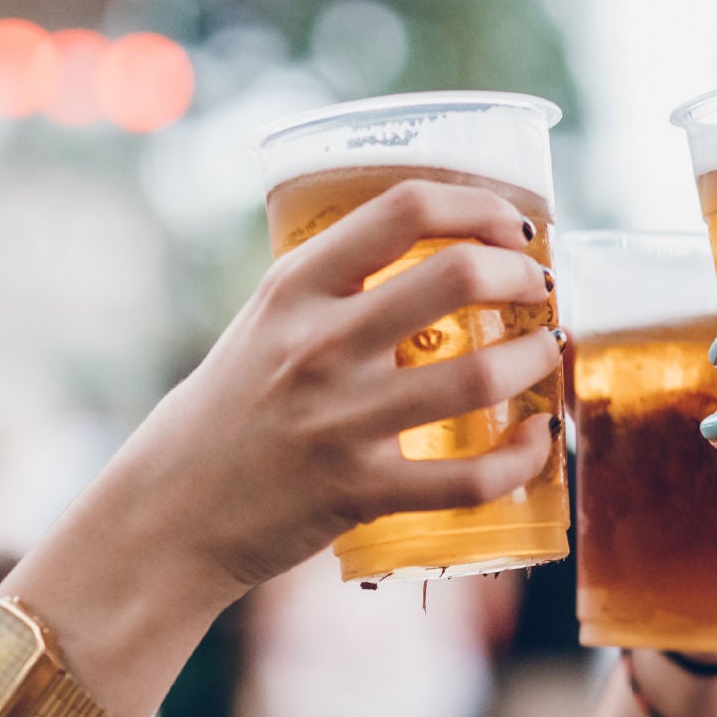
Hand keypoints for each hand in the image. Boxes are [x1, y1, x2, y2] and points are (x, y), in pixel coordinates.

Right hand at [123, 180, 560, 588]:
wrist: (170, 512)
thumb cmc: (228, 411)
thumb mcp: (264, 322)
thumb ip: (334, 286)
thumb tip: (437, 255)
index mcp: (295, 287)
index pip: (403, 209)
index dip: (477, 205)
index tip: (510, 226)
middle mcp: (320, 344)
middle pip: (459, 277)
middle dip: (523, 277)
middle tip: (539, 290)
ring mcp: (342, 420)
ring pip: (481, 375)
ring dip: (537, 359)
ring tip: (545, 353)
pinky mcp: (361, 492)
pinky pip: (472, 477)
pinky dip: (523, 455)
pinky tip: (536, 437)